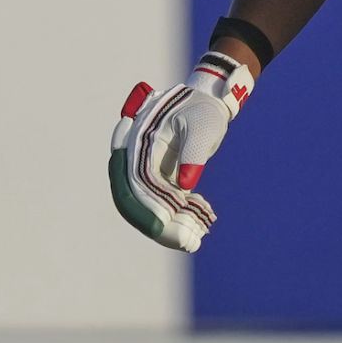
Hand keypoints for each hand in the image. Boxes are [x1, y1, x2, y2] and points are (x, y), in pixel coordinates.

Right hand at [108, 51, 253, 251]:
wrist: (209, 101)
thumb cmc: (204, 110)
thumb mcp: (201, 127)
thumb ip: (192, 153)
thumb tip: (185, 185)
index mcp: (140, 144)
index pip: (133, 183)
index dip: (143, 208)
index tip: (161, 227)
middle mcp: (138, 160)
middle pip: (138, 200)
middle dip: (161, 225)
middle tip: (188, 241)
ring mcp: (149, 170)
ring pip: (152, 206)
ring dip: (173, 224)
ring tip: (200, 234)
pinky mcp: (163, 177)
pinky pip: (166, 202)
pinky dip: (182, 214)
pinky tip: (204, 217)